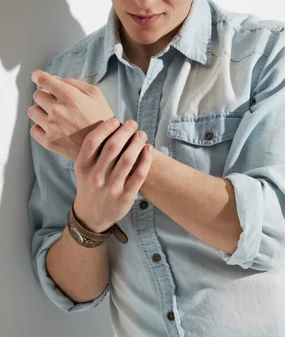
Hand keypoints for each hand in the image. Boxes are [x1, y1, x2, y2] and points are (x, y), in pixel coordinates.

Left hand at [28, 70, 114, 160]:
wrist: (105, 146)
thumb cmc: (102, 120)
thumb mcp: (96, 95)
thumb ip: (75, 83)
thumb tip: (55, 79)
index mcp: (69, 96)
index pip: (42, 80)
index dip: (39, 77)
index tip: (38, 77)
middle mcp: (57, 110)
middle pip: (37, 95)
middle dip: (46, 96)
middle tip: (57, 103)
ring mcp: (51, 127)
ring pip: (33, 111)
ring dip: (42, 112)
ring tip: (55, 117)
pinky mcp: (48, 141)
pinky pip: (34, 129)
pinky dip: (41, 127)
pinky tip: (54, 128)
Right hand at [73, 118, 151, 232]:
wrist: (91, 216)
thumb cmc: (90, 186)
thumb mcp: (83, 170)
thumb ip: (93, 152)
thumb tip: (112, 126)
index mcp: (82, 167)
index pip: (93, 141)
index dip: (106, 127)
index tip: (116, 120)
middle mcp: (95, 177)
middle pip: (113, 146)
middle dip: (126, 131)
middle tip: (133, 124)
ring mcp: (111, 187)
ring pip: (128, 159)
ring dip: (137, 142)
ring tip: (142, 134)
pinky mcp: (126, 196)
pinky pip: (139, 174)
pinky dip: (146, 159)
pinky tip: (148, 149)